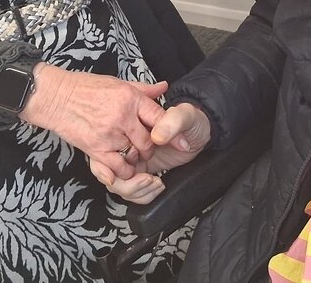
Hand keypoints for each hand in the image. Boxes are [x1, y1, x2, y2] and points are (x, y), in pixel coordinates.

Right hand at [21, 63, 167, 178]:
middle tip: (147, 146)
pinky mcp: (96, 149)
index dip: (172, 131)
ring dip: (137, 157)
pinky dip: (124, 170)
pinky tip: (123, 164)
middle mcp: (123, 116)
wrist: (56, 97)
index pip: (159, 117)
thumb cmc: (85, 88)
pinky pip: (118, 167)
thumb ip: (143, 89)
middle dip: (152, 147)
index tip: (182, 142)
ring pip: (135, 154)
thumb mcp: (118, 83)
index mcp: (130, 98)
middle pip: (149, 140)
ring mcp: (109, 134)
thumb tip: (164, 87)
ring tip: (134, 153)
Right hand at [90, 102, 211, 203]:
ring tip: (154, 183)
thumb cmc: (192, 119)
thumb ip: (172, 121)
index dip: (121, 166)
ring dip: (133, 190)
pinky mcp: (137, 169)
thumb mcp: (186, 115)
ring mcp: (129, 157)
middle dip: (128, 183)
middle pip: (108, 171)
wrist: (201, 130)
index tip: (142, 174)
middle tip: (149, 180)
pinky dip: (139, 194)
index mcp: (129, 123)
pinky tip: (154, 186)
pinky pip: (127, 189)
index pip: (111, 148)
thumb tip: (157, 136)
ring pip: (116, 184)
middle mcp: (124, 141)